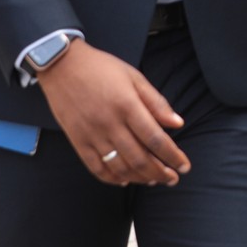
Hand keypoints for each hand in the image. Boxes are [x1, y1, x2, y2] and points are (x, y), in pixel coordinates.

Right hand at [36, 41, 189, 186]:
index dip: (172, 156)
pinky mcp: (77, 141)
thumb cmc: (102, 68)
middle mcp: (109, 123)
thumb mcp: (135, 77)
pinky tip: (125, 181)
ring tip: (154, 180)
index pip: (155, 138)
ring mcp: (91, 135)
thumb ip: (156, 102)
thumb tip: (177, 123)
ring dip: (139, 177)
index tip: (184, 166)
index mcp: (128, 106)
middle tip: (173, 179)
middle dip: (160, 172)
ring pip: (119, 166)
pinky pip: (95, 167)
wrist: (62, 66)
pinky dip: (112, 178)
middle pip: (139, 158)